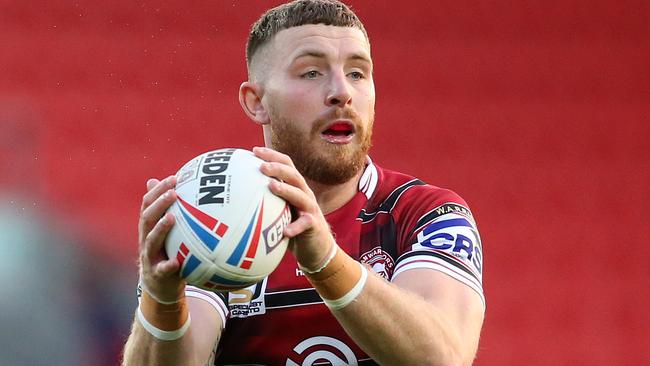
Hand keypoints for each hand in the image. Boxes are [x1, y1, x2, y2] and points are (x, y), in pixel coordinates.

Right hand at [138, 175, 184, 301]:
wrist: (159, 286)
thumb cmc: (167, 252)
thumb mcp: (167, 233)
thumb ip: (170, 212)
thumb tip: (179, 192)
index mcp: (149, 227)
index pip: (148, 204)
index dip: (158, 190)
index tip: (174, 178)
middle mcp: (146, 239)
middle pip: (147, 218)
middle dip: (159, 203)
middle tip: (174, 193)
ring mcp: (149, 257)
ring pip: (150, 240)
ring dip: (160, 229)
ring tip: (172, 218)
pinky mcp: (157, 274)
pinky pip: (162, 269)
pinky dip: (168, 265)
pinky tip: (177, 261)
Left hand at [254, 147, 335, 270]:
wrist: (316, 247)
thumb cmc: (292, 226)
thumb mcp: (279, 210)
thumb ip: (265, 200)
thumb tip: (235, 195)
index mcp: (295, 187)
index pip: (286, 165)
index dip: (272, 155)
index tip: (255, 151)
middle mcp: (304, 194)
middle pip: (294, 175)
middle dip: (278, 168)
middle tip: (262, 166)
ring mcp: (310, 208)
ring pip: (301, 195)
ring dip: (286, 190)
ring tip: (272, 186)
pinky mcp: (314, 225)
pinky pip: (305, 224)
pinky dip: (295, 226)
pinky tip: (285, 231)